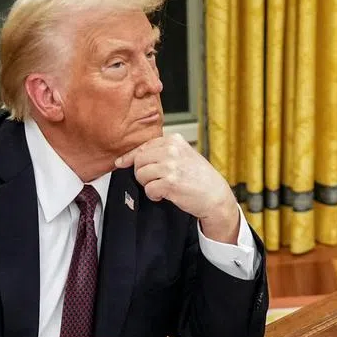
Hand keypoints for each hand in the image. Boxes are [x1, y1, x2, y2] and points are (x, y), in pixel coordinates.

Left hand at [115, 132, 239, 243]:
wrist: (216, 196)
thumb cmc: (201, 179)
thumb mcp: (184, 156)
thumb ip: (163, 153)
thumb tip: (132, 158)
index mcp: (174, 140)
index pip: (143, 146)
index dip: (130, 157)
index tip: (121, 163)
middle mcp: (172, 150)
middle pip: (139, 161)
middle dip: (142, 174)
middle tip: (155, 181)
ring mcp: (170, 166)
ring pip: (141, 174)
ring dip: (148, 185)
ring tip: (161, 188)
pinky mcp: (170, 183)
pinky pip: (149, 189)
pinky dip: (154, 195)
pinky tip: (164, 196)